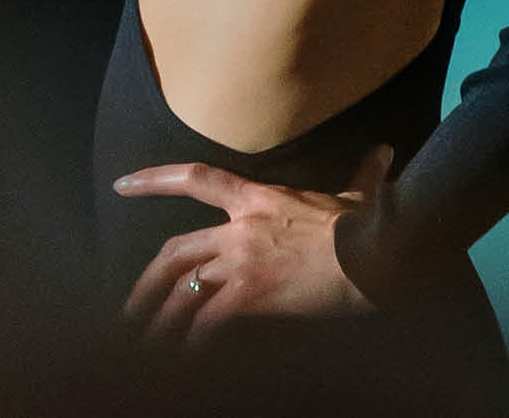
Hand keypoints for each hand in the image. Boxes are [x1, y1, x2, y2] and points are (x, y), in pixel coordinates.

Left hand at [114, 143, 391, 338]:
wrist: (374, 255)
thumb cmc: (364, 227)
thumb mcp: (356, 197)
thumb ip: (363, 174)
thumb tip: (384, 152)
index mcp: (258, 198)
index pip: (196, 178)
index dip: (155, 180)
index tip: (123, 185)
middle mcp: (240, 228)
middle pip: (176, 250)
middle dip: (148, 281)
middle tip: (132, 306)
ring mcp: (242, 262)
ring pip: (184, 290)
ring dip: (163, 318)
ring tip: (147, 341)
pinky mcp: (251, 296)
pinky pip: (208, 322)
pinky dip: (193, 341)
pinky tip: (185, 356)